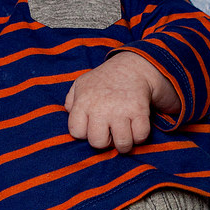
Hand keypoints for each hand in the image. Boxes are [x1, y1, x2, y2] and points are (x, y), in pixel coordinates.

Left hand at [64, 51, 179, 152]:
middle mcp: (100, 108)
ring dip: (124, 144)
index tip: (92, 126)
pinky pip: (140, 136)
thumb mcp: (81, 84)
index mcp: (84, 102)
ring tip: (123, 134)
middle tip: (109, 132)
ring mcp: (121, 110)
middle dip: (104, 141)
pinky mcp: (139, 111)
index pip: (76, 131)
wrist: (132, 66)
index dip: (85, 133)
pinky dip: (140, 136)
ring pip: (122, 144)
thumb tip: (69, 113)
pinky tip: (136, 128)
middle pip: (97, 142)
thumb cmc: (104, 80)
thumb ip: (71, 100)